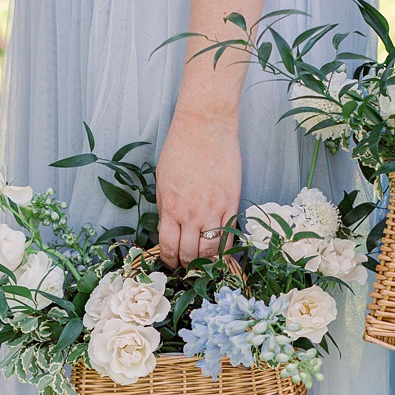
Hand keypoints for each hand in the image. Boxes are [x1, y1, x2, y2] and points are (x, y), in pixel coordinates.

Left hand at [156, 110, 241, 267]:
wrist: (205, 127)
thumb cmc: (180, 150)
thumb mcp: (162, 183)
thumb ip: (167, 208)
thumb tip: (171, 228)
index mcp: (170, 209)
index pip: (168, 248)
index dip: (170, 261)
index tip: (172, 263)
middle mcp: (192, 214)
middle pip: (190, 255)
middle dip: (188, 266)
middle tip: (189, 267)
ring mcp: (214, 210)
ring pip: (212, 251)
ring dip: (208, 261)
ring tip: (206, 262)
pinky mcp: (232, 203)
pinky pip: (230, 234)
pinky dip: (226, 247)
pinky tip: (223, 251)